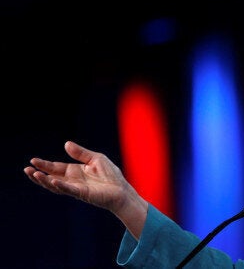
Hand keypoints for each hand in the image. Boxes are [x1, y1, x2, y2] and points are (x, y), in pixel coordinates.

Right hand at [24, 141, 145, 218]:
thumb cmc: (111, 175)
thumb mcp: (96, 159)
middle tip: (26, 169)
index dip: (45, 165)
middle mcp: (73, 181)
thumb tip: (66, 144)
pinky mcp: (83, 194)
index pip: (56, 167)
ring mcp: (76, 188)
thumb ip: (81, 153)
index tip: (33, 160)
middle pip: (52, 177)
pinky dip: (60, 186)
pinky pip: (69, 190)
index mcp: (75, 171)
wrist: (122, 190)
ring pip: (56, 186)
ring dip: (44, 181)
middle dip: (39, 173)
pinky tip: (52, 181)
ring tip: (33, 175)